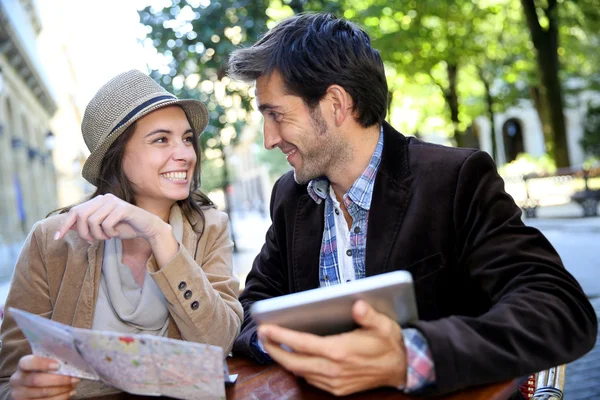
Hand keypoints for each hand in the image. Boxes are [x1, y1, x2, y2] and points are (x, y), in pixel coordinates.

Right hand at [9, 355, 78, 399]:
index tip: (58, 365)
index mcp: (22, 366)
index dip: (42, 364)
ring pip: (43, 393)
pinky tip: (69, 392)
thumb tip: (71, 361)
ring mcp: (20, 394)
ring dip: (62, 389)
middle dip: (59, 379)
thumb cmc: (40, 371)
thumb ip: (52, 361)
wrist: (28, 387)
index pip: (28, 363)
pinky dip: (61, 397)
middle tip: (74, 377)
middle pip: (37, 380)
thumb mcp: (42, 364)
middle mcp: (17, 380)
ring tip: (73, 384)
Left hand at [54, 194, 166, 243]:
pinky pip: (106, 224)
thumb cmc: (125, 228)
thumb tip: (68, 226)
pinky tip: (117, 233)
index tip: (57, 238)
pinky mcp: (122, 208)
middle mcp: (104, 198)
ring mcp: (113, 202)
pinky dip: (110, 233)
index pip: (75, 211)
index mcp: (98, 201)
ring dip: (99, 235)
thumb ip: (87, 225)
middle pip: (81, 216)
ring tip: (108, 237)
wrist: (147, 228)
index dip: (65, 225)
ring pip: (93, 221)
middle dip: (84, 233)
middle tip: (93, 241)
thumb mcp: (103, 228)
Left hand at [258, 300, 407, 395]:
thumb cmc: (389, 343)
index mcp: (340, 351)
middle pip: (294, 361)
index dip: (281, 336)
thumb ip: (368, 315)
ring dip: (284, 359)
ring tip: (272, 344)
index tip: (266, 328)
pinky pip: (311, 379)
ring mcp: (335, 382)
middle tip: (262, 336)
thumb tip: (357, 304)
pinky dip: (298, 369)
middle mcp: (334, 369)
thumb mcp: (383, 324)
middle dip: (274, 349)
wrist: (403, 368)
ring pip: (300, 372)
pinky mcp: (338, 389)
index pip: (302, 343)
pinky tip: (293, 358)